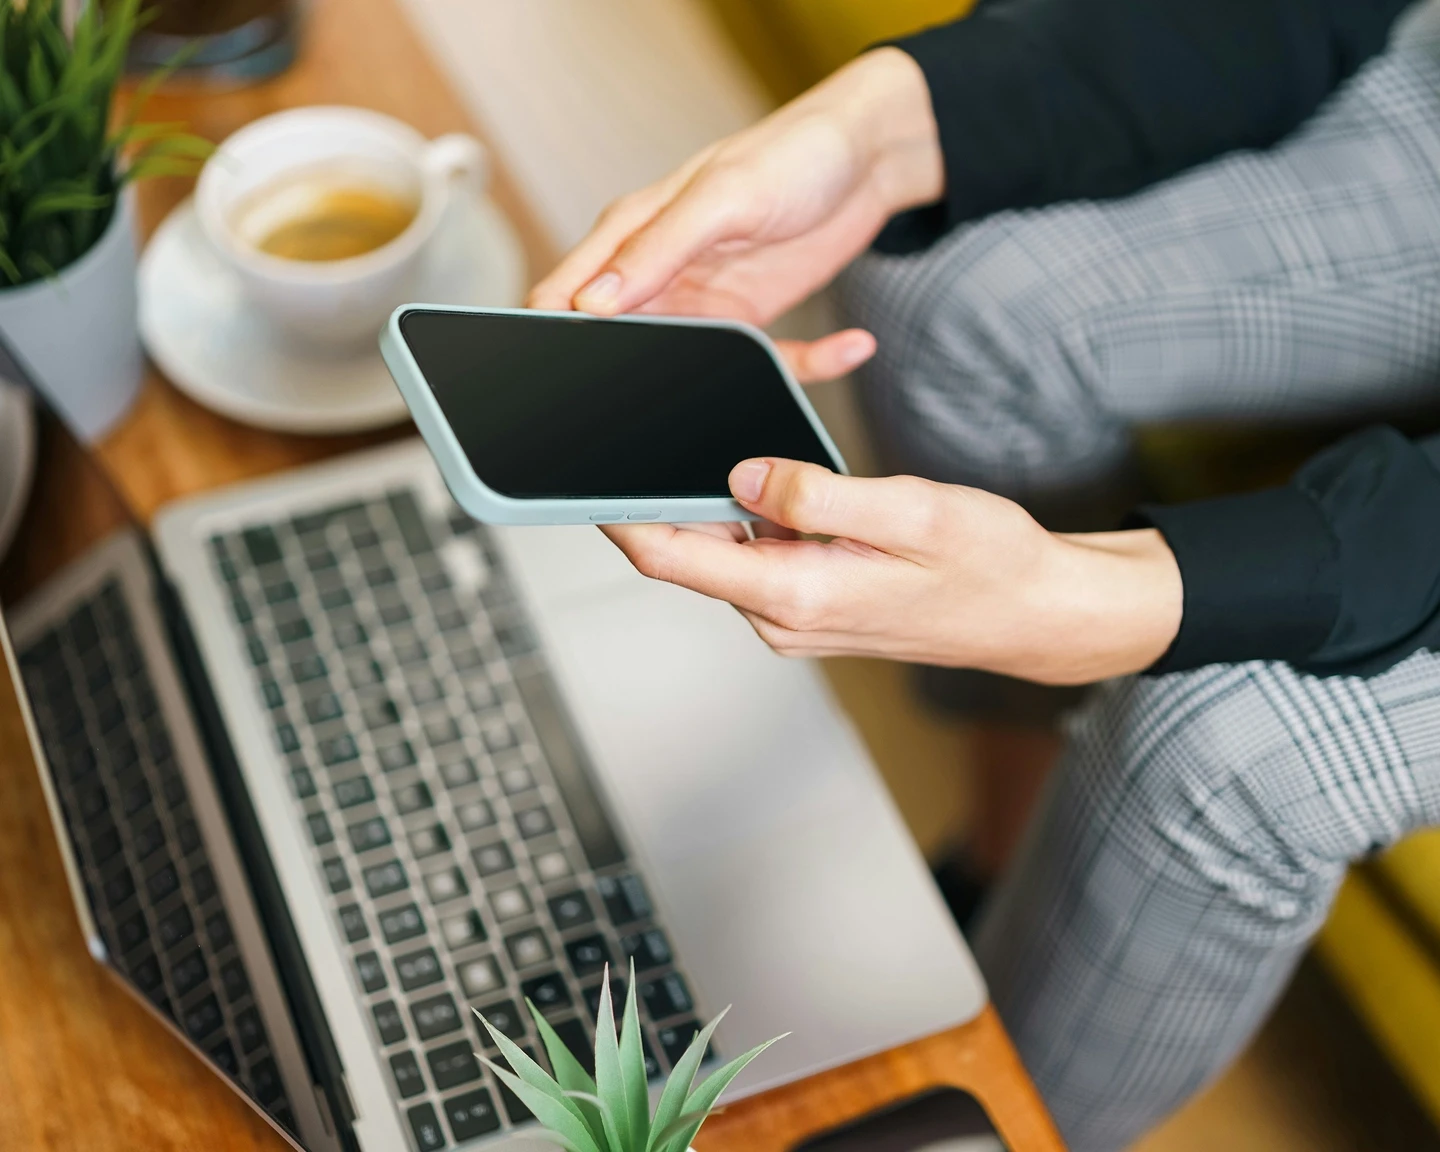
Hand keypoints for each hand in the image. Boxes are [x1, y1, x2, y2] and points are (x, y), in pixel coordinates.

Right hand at [527, 47, 942, 379]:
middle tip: (676, 399)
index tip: (571, 375)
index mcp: (632, 234)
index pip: (565, 296)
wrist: (866, 154)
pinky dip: (805, 364)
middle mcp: (660, 274)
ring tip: (772, 383)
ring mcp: (705, 302)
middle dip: (635, 381)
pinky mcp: (753, 319)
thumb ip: (657, 248)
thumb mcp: (722, 197)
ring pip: (691, 366)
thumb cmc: (791, 153)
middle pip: (620, 345)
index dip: (556, 337)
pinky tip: (849, 347)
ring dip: (727, 381)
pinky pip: (767, 361)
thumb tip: (593, 303)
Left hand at [602, 459, 1183, 684]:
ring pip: (722, 549)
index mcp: (795, 592)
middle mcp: (781, 614)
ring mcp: (793, 614)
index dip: (615, 511)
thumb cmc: (987, 564)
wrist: (1035, 613)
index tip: (579, 468)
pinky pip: (759, 555)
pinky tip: (762, 474)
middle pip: (687, 550)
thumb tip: (740, 473)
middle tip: (635, 424)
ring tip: (700, 436)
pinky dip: (749, 516)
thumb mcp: (907, 509)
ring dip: (708, 500)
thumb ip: (816, 492)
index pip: (670, 554)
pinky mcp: (810, 603)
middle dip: (658, 493)